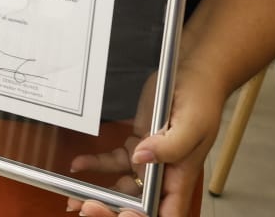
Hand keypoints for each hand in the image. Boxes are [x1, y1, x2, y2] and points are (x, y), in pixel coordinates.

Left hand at [66, 65, 224, 216]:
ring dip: (100, 196)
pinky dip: (95, 165)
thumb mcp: (191, 122)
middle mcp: (164, 174)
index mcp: (181, 176)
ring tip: (74, 200)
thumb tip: (141, 159)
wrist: (193, 72)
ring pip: (123, 189)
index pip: (165, 212)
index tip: (121, 215)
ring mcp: (149, 161)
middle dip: (113, 211)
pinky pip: (114, 162)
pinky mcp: (136, 144)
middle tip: (85, 208)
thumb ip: (170, 146)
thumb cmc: (200, 98)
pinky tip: (78, 165)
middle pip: (139, 206)